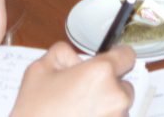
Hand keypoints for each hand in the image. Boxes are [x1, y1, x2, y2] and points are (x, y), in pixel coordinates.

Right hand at [8, 43, 133, 116]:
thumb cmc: (36, 111)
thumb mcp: (39, 69)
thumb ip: (62, 53)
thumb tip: (76, 59)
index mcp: (101, 73)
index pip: (126, 55)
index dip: (117, 56)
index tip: (110, 60)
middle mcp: (116, 97)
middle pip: (123, 85)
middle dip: (107, 86)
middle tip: (82, 93)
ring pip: (119, 107)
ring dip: (106, 107)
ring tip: (79, 112)